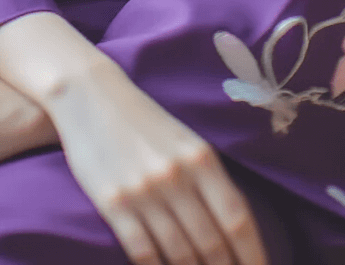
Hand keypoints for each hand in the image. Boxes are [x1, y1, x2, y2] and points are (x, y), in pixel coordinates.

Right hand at [45, 58, 268, 264]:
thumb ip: (210, 181)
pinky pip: (143, 252)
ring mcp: (144, 191)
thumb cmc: (145, 122)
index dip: (253, 257)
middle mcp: (177, 176)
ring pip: (180, 254)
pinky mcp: (113, 203)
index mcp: (202, 158)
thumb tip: (236, 231)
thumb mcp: (186, 143)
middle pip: (212, 244)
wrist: (91, 96)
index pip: (238, 220)